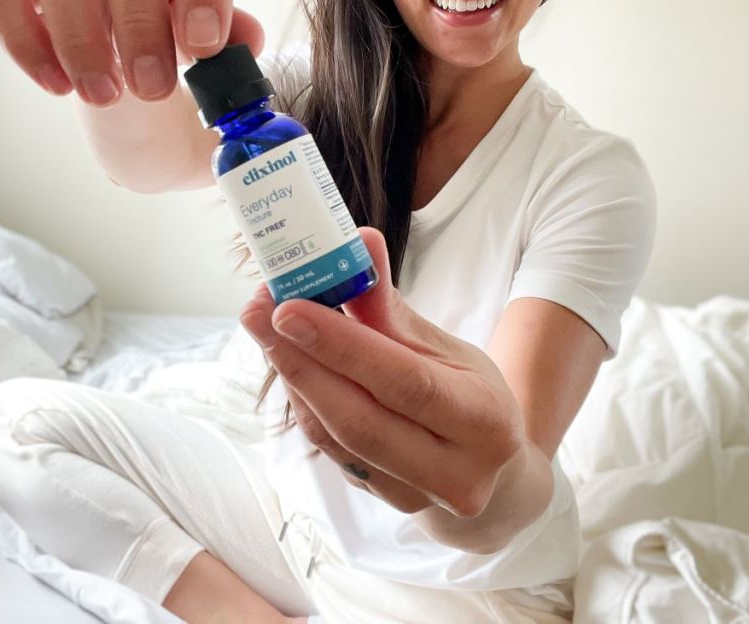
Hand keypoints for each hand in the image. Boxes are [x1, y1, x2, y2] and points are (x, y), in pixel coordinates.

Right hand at [0, 0, 264, 105]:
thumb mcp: (212, 33)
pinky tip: (59, 85)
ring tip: (107, 95)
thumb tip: (244, 40)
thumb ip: (231, 37)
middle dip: (140, 17)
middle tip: (154, 86)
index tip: (205, 45)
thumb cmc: (178, 24)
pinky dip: (27, 41)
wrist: (128, 38)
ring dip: (80, 36)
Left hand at [239, 228, 525, 519]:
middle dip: (300, 362)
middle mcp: (454, 473)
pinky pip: (329, 450)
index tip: (289, 308)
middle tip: (258, 312)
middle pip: (359, 419)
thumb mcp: (444, 347)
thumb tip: (358, 244)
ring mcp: (415, 497)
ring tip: (264, 328)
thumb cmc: (469, 393)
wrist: (490, 469)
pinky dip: (304, 402)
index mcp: (485, 422)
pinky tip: (288, 363)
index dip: (342, 346)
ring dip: (294, 378)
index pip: (404, 382)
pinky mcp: (382, 503)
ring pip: (336, 437)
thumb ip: (391, 307)